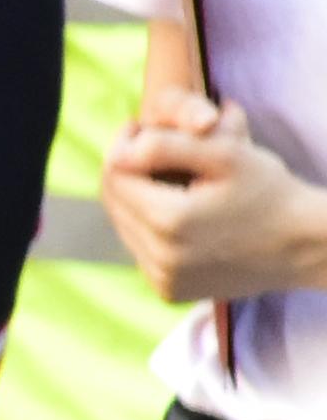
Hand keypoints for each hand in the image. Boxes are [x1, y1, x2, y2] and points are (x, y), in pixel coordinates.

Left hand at [102, 92, 326, 307]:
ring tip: (158, 176)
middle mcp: (161, 259)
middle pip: (114, 203)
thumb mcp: (227, 155)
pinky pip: (141, 252)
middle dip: (124, 172)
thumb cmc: (271, 193)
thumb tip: (120, 151)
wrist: (305, 246)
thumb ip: (168, 146)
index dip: (121, 146)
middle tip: (143, 147)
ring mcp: (164, 280)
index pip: (115, 175)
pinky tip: (170, 210)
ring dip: (133, 200)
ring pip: (124, 228)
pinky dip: (148, 229)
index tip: (137, 127)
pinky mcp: (170, 292)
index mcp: (170, 222)